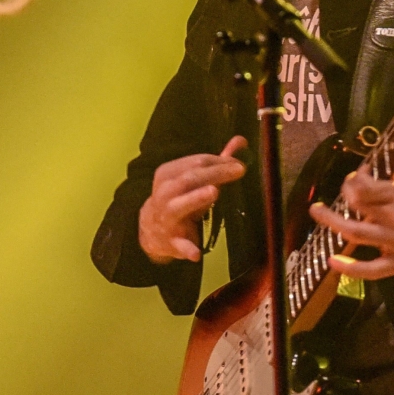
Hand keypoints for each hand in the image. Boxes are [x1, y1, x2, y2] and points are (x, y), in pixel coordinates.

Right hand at [138, 137, 248, 262]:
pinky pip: (178, 245)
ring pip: (178, 206)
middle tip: (239, 170)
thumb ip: (218, 161)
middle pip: (189, 179)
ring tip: (213, 192)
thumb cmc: (179, 199)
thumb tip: (240, 141)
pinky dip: (187, 248)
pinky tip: (195, 253)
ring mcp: (166, 218)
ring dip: (196, 199)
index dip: (219, 161)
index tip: (239, 163)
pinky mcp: (171, 241)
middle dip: (215, 173)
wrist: (152, 230)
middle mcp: (164, 193)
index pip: (195, 162)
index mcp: (168, 174)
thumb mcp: (194, 178)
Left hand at [311, 169, 393, 279]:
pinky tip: (333, 263)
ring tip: (317, 214)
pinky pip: (372, 271)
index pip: (360, 187)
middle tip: (336, 192)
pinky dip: (350, 270)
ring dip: (332, 225)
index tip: (356, 176)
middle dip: (341, 198)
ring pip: (355, 236)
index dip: (353, 180)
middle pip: (354, 208)